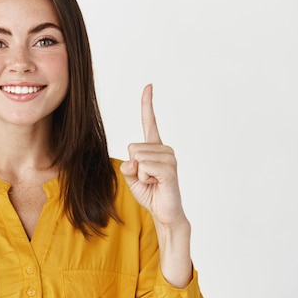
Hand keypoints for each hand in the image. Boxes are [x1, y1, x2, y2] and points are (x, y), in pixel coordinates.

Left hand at [120, 84, 186, 226]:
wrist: (164, 212)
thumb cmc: (150, 192)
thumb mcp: (131, 176)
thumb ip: (128, 165)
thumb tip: (133, 161)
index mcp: (154, 147)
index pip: (150, 121)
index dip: (148, 104)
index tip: (149, 86)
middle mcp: (164, 149)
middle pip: (132, 147)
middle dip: (133, 165)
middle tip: (146, 178)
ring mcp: (169, 158)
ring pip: (137, 157)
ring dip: (139, 174)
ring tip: (153, 182)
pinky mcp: (170, 170)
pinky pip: (145, 167)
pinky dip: (144, 178)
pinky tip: (156, 184)